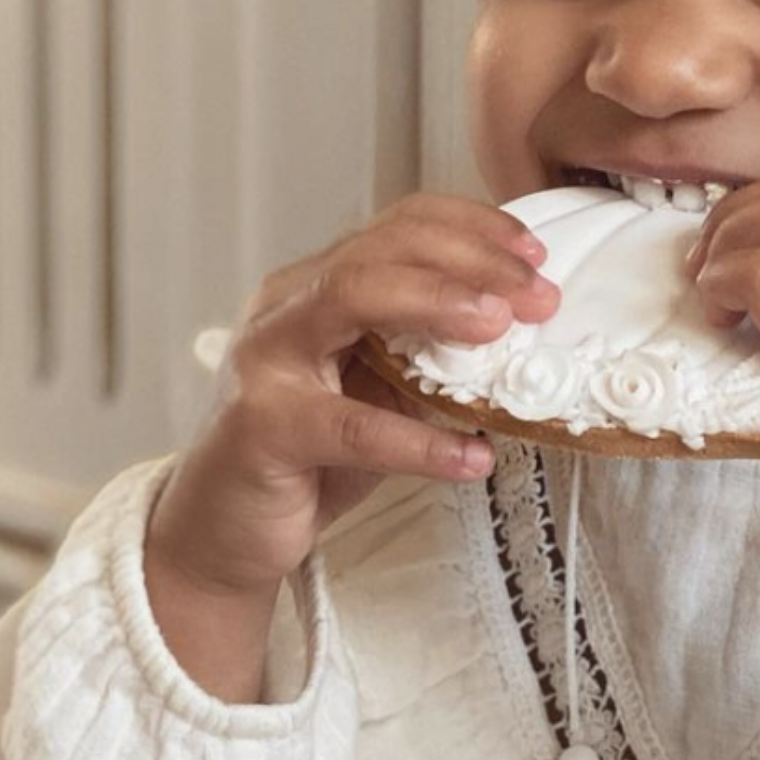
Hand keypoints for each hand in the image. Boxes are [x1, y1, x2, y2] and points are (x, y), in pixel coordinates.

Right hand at [148, 195, 558, 598]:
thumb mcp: (381, 396)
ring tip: (500, 329)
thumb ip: (431, 359)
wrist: (223, 533)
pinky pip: (353, 426)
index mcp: (315, 287)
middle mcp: (285, 307)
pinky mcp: (262, 427)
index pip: (397, 226)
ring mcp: (266, 361)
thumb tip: (519, 337)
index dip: (471, 228)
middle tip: (536, 295)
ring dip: (437, 305)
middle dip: (470, 262)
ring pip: (353, 299)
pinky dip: (421, 441)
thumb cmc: (307, 459)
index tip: (534, 254)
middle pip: (381, 249)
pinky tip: (472, 456)